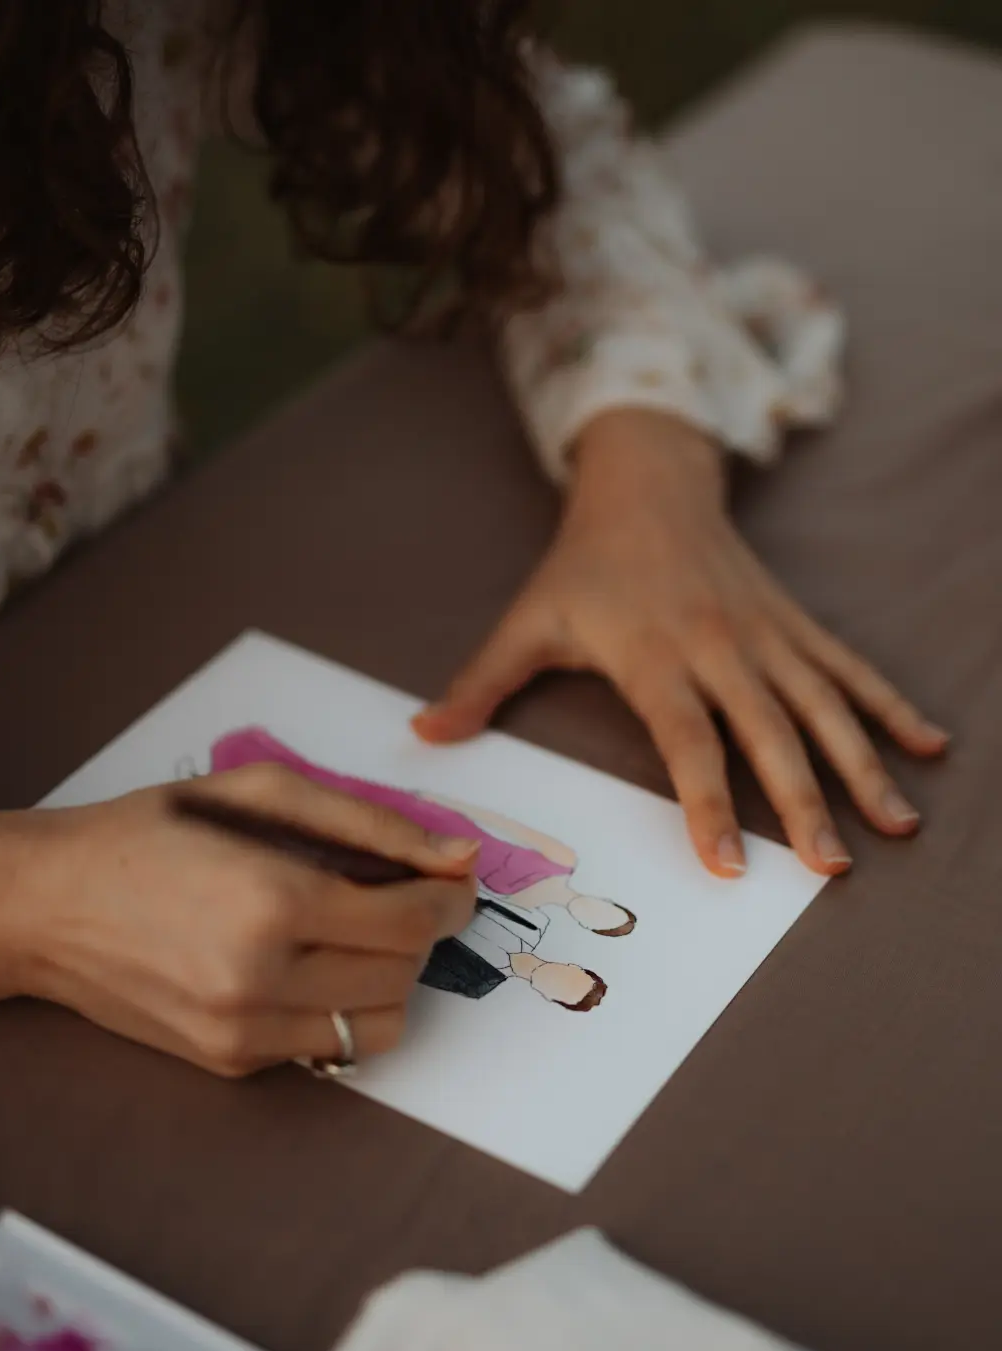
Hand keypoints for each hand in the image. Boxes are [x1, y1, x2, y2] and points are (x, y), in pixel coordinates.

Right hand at [0, 767, 476, 1074]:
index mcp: (272, 900)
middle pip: (402, 976)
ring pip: (377, 1029)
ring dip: (389, 981)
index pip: (409, 923)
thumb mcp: (258, 792)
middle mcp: (260, 979)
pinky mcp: (230, 1062)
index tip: (456, 885)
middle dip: (420, 935)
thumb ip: (369, 823)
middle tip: (400, 900)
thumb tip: (458, 856)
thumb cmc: (152, 834)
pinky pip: (325, 1047)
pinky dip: (337, 1007)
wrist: (48, 905)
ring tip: (355, 937)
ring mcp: (242, 1032)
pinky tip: (305, 965)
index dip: (449, 902)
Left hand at [414, 408, 948, 877]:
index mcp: (655, 657)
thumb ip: (482, 681)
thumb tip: (422, 735)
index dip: (708, 806)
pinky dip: (890, 706)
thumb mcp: (529, 619)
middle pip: (770, 735)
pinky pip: (850, 668)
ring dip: (864, 766)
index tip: (730, 866)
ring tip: (898, 825)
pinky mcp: (794, 621)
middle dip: (803, 804)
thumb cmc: (584, 563)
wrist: (648, 481)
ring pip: (824, 706)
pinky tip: (929, 747)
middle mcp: (720, 648)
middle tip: (831, 868)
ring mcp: (766, 635)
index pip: (688, 742)